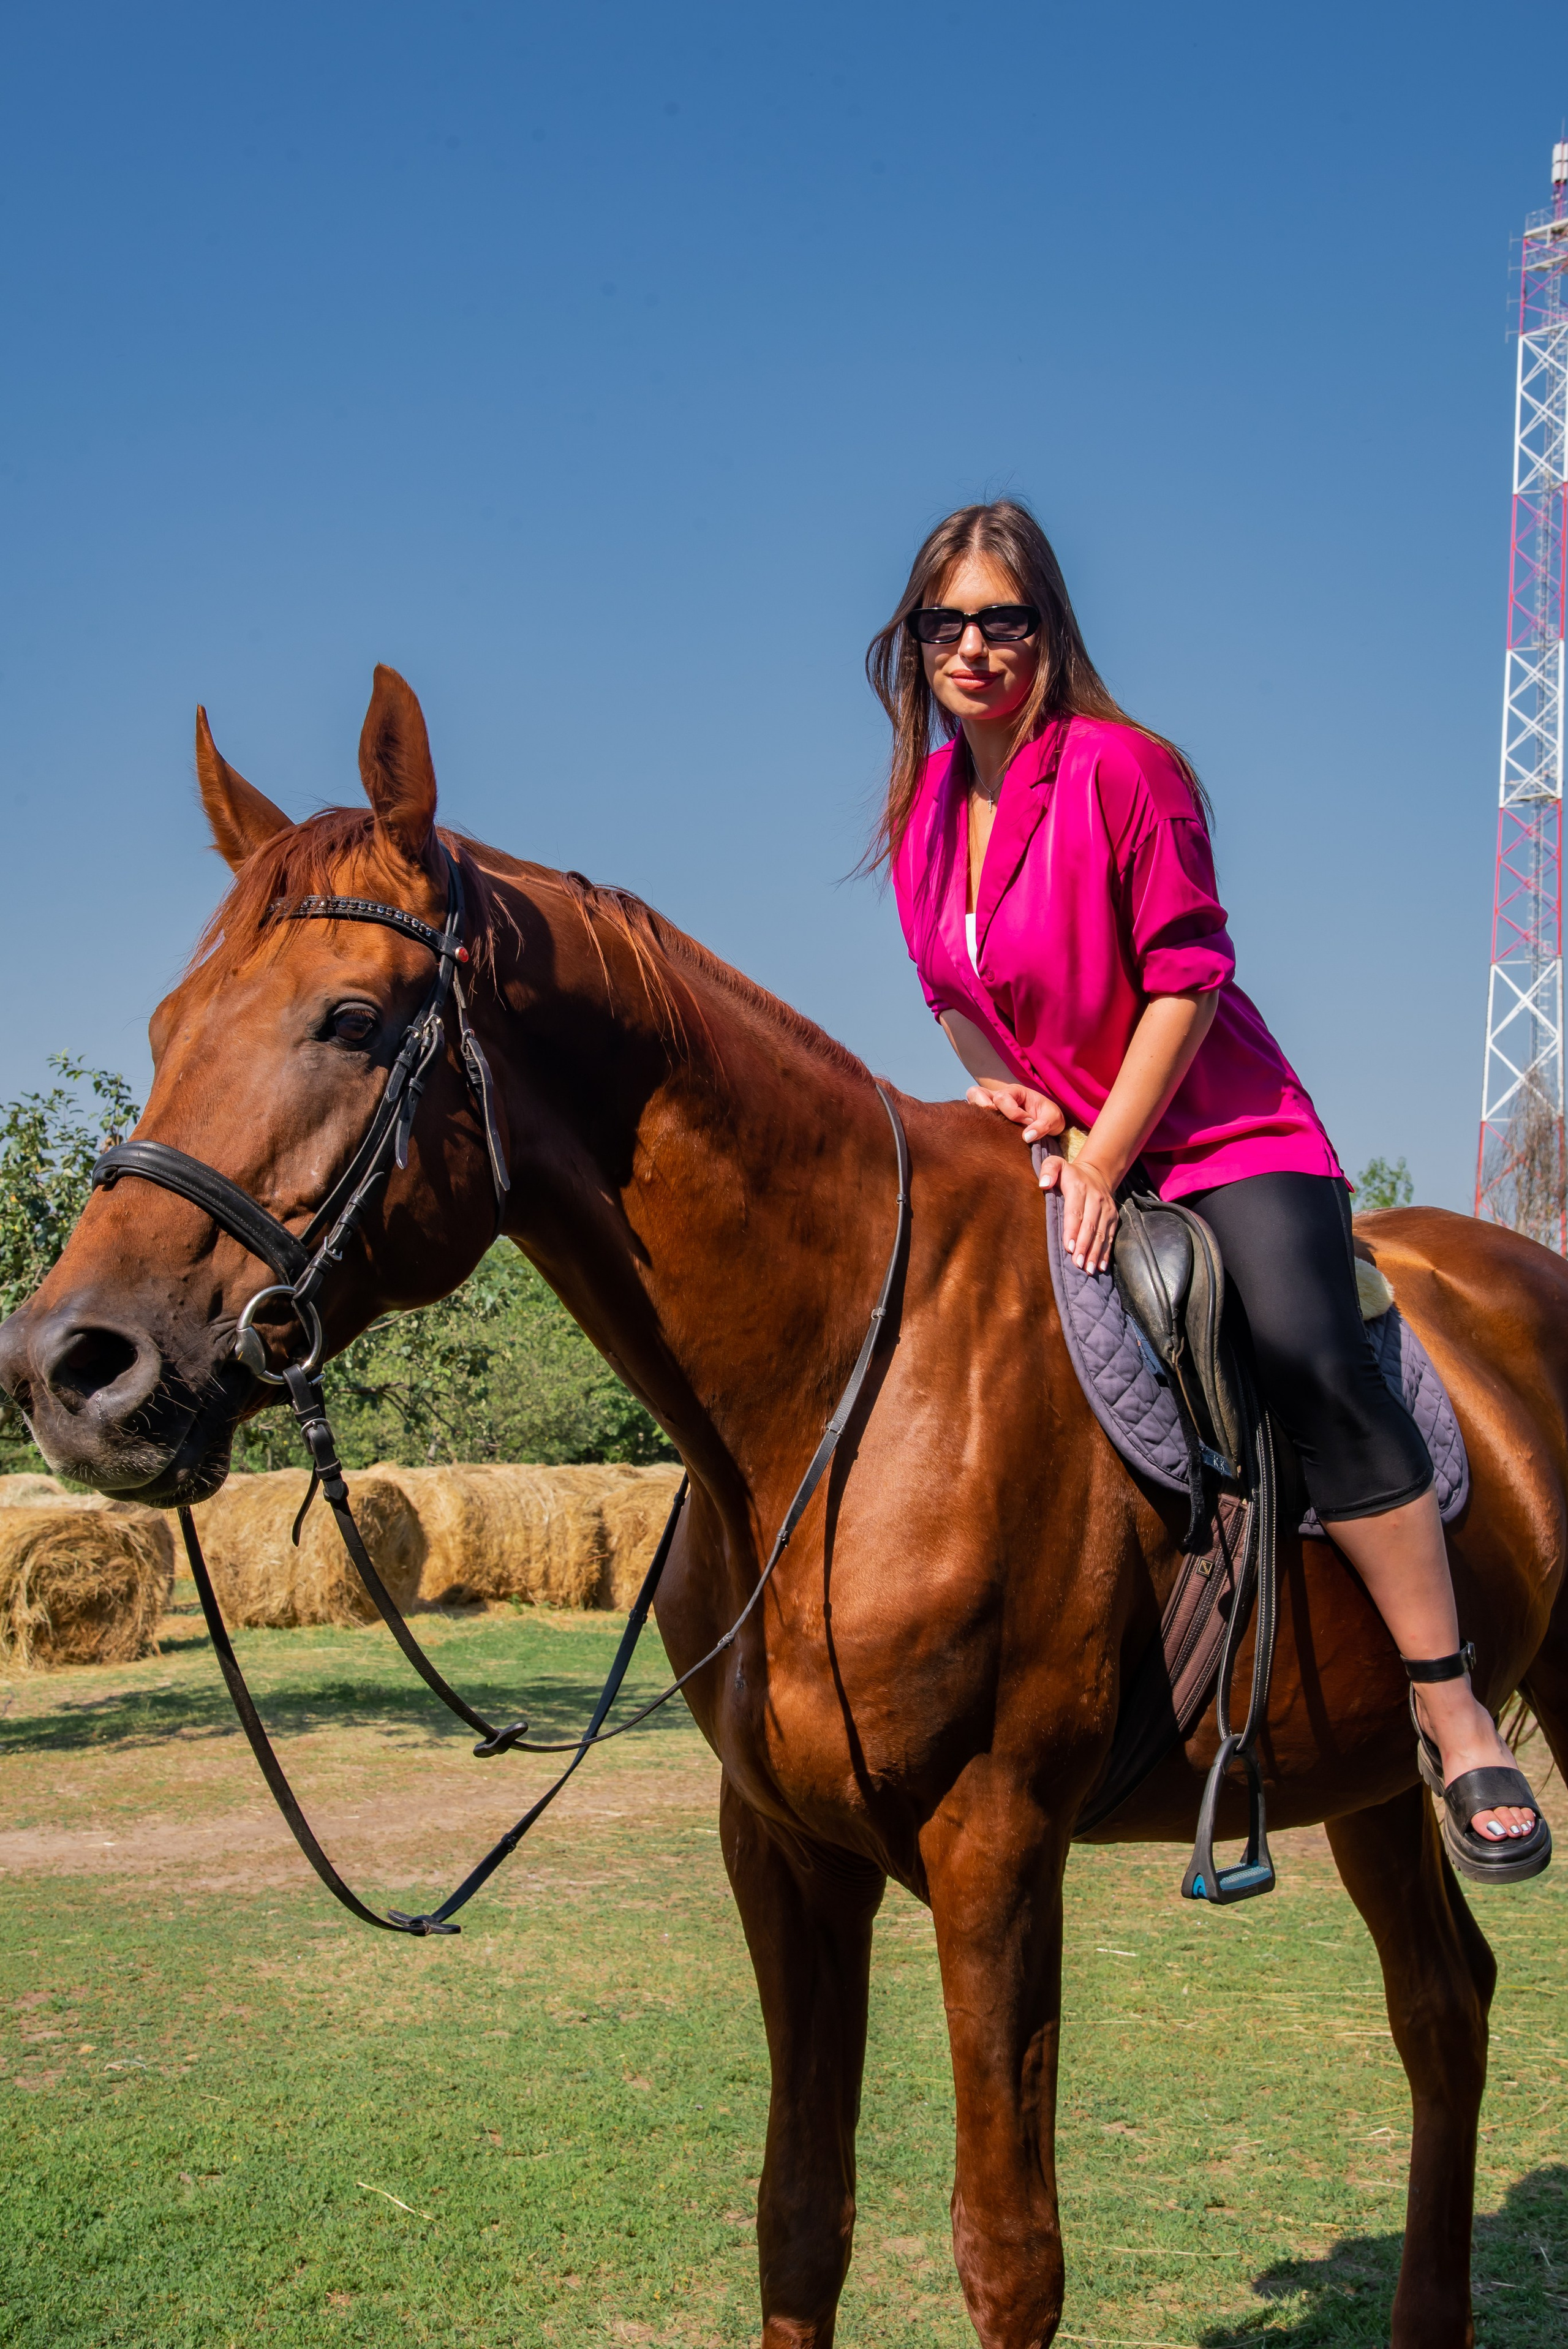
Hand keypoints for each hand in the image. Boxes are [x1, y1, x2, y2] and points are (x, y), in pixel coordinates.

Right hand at [965, 1081, 1064, 1144]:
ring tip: (991, 1129)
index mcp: (1015, 1092)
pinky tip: (990, 1135)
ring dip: (977, 1115)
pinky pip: (973, 1116)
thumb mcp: (1054, 1120)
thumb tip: (1026, 1137)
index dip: (1013, 1113)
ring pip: (971, 1102)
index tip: (1027, 1122)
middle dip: (984, 1107)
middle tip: (999, 1123)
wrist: (1048, 1124)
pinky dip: (977, 1123)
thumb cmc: (1049, 1118)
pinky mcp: (987, 1119)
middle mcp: (999, 1096)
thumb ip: (1043, 1126)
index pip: (1002, 1098)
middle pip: (976, 1093)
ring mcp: (990, 1107)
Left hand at [1038, 1154, 1118, 1273]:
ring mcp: (1107, 1209)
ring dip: (1095, 1253)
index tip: (1069, 1247)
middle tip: (1077, 1264)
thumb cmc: (1069, 1174)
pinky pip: (1109, 1236)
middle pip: (1090, 1225)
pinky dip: (1105, 1252)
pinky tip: (1100, 1266)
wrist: (1097, 1173)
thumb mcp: (1056, 1164)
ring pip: (1101, 1233)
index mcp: (1079, 1188)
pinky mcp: (1113, 1217)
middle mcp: (1096, 1199)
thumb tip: (1043, 1184)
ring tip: (1088, 1269)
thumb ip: (1048, 1170)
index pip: (1075, 1212)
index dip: (1072, 1230)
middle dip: (1084, 1246)